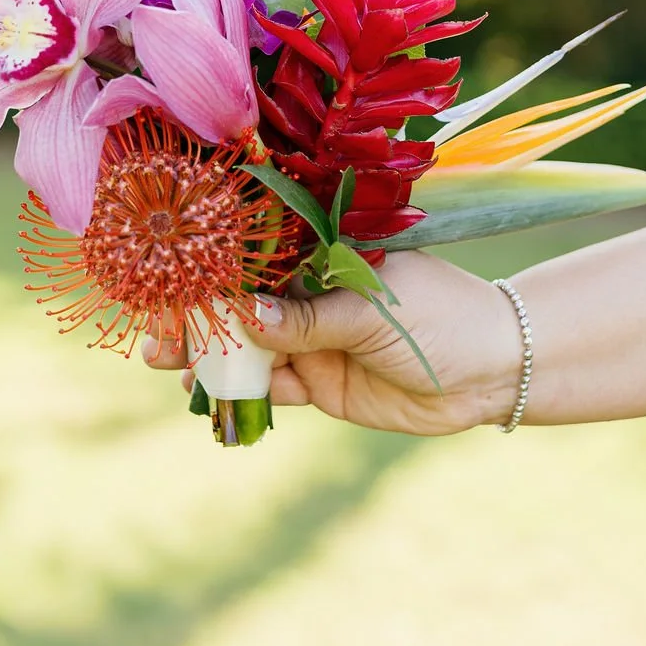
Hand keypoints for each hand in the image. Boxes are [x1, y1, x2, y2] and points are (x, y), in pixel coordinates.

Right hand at [143, 250, 521, 434]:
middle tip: (153, 328)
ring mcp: (311, 339)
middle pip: (241, 302)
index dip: (213, 266)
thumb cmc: (442, 317)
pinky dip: (237, 390)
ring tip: (166, 361)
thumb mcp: (373, 312)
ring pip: (247, 346)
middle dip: (197, 314)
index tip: (171, 273)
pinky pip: (267, 386)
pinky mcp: (318, 382)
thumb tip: (242, 313)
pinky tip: (205, 391)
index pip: (258, 255)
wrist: (492, 373)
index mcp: (324, 253)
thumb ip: (308, 318)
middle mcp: (311, 293)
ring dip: (208, 354)